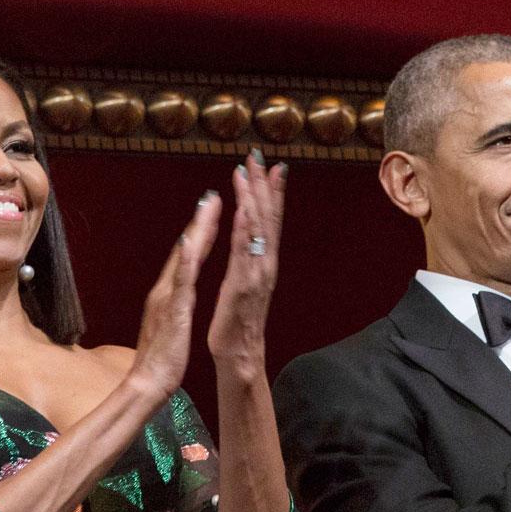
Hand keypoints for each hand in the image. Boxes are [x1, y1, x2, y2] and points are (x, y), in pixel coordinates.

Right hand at [129, 191, 220, 404]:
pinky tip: (191, 243)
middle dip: (200, 221)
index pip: (188, 257)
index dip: (201, 233)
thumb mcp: (172, 325)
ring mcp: (168, 298)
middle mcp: (166, 290)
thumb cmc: (160, 360)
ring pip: (183, 258)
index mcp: (169, 294)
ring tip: (208, 205)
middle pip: (185, 249)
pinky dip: (185, 261)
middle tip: (213, 195)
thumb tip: (178, 293)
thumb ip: (174, 305)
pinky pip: (180, 283)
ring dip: (196, 230)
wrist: (146, 384)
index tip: (213, 210)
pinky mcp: (172, 312)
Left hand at [207, 152, 286, 383]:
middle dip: (264, 185)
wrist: (239, 354)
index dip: (271, 192)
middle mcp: (265, 264)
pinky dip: (246, 228)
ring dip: (254, 198)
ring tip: (249, 171)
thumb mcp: (245, 285)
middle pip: (267, 218)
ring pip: (258, 230)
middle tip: (259, 156)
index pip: (270, 221)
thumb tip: (251, 239)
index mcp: (263, 263)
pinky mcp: (242, 286)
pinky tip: (244, 207)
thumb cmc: (238, 323)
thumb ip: (248, 260)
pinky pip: (245, 252)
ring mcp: (256, 274)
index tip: (271, 166)